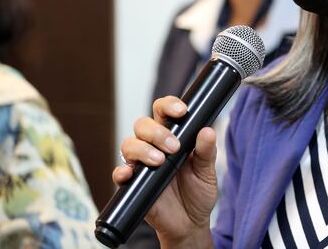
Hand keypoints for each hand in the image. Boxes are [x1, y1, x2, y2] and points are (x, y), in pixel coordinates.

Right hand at [113, 96, 216, 246]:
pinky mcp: (132, 184)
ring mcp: (141, 164)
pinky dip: (122, 171)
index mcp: (173, 136)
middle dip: (157, 132)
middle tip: (174, 147)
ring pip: (129, 143)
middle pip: (142, 124)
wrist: (190, 222)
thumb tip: (208, 131)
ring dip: (143, 149)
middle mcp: (153, 146)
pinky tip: (131, 173)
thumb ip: (207, 151)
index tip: (182, 111)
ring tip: (160, 161)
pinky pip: (119, 173)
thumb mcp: (208, 171)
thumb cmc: (198, 192)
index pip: (164, 111)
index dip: (169, 105)